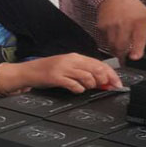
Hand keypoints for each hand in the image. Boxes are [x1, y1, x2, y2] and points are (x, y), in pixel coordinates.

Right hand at [0, 54, 120, 93]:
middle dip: (104, 81)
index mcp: (75, 56)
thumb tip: (103, 81)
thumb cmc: (48, 70)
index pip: (99, 64)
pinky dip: (79, 89)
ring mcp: (63, 68)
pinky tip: (76, 89)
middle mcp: (70, 60)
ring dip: (91, 85)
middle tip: (104, 88)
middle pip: (96, 70)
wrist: (28, 71)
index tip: (118, 84)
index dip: (111, 75)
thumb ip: (83, 71)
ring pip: (87, 77)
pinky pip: (73, 84)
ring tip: (86, 87)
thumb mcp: (67, 67)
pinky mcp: (55, 77)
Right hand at [97, 0, 145, 60]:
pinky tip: (114, 39)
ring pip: (112, 46)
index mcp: (139, 23)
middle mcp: (124, 24)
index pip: (138, 39)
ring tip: (120, 51)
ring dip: (116, 51)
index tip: (135, 57)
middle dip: (123, 56)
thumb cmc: (134, 9)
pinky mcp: (102, 27)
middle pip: (121, 47)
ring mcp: (112, 25)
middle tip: (126, 60)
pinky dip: (109, 43)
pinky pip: (105, 41)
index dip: (136, 50)